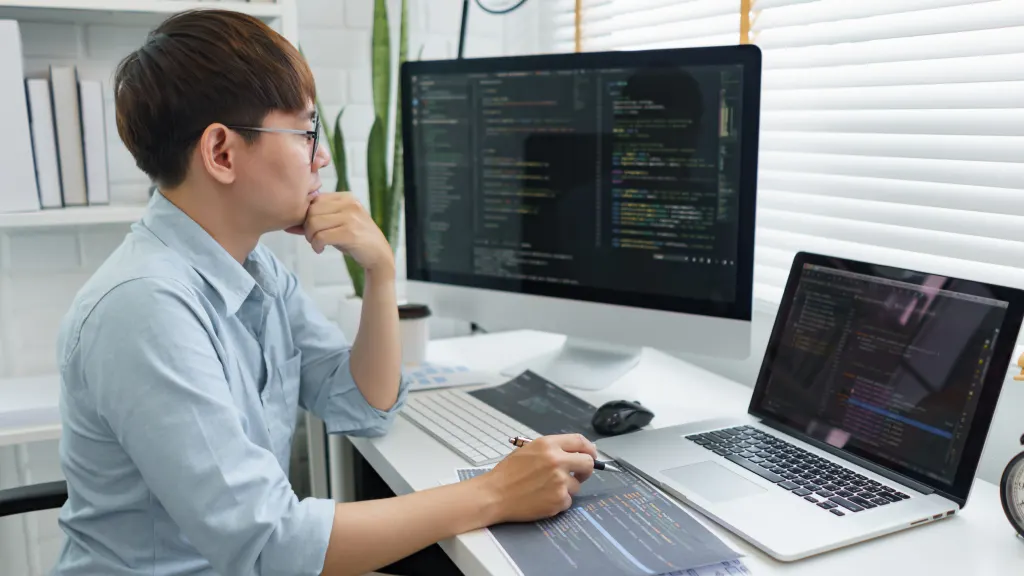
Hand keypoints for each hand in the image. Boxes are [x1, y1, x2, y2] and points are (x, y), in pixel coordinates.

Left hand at [287, 192, 393, 274]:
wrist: (378, 255)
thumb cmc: (355, 240)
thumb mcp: (336, 225)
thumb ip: (316, 221)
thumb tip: (288, 224)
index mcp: (346, 197)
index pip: (314, 200)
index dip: (306, 215)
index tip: (309, 229)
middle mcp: (349, 204)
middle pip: (311, 211)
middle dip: (307, 227)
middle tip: (313, 239)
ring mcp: (351, 218)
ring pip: (313, 223)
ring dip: (310, 238)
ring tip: (317, 244)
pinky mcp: (350, 233)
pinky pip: (320, 237)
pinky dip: (316, 245)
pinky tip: (321, 249)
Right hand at [481, 434, 598, 522]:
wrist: (495, 494)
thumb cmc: (508, 473)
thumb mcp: (529, 450)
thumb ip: (552, 449)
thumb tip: (574, 453)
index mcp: (548, 445)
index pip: (580, 441)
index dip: (589, 448)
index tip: (591, 454)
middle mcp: (557, 461)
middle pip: (588, 462)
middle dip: (586, 469)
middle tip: (579, 475)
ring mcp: (559, 482)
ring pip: (577, 485)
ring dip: (567, 488)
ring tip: (546, 489)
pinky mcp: (559, 500)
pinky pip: (568, 501)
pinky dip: (559, 502)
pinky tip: (543, 499)